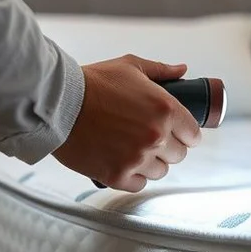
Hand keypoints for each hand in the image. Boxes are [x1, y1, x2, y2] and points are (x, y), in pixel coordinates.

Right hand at [53, 54, 201, 191]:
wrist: (56, 102)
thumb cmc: (93, 82)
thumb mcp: (130, 67)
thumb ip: (161, 70)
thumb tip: (182, 70)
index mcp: (166, 109)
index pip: (193, 135)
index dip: (186, 134)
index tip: (177, 134)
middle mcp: (156, 136)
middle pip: (178, 155)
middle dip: (168, 147)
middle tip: (150, 139)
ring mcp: (137, 158)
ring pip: (161, 171)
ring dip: (151, 163)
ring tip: (134, 150)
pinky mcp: (117, 175)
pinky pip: (139, 184)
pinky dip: (133, 176)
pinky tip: (123, 162)